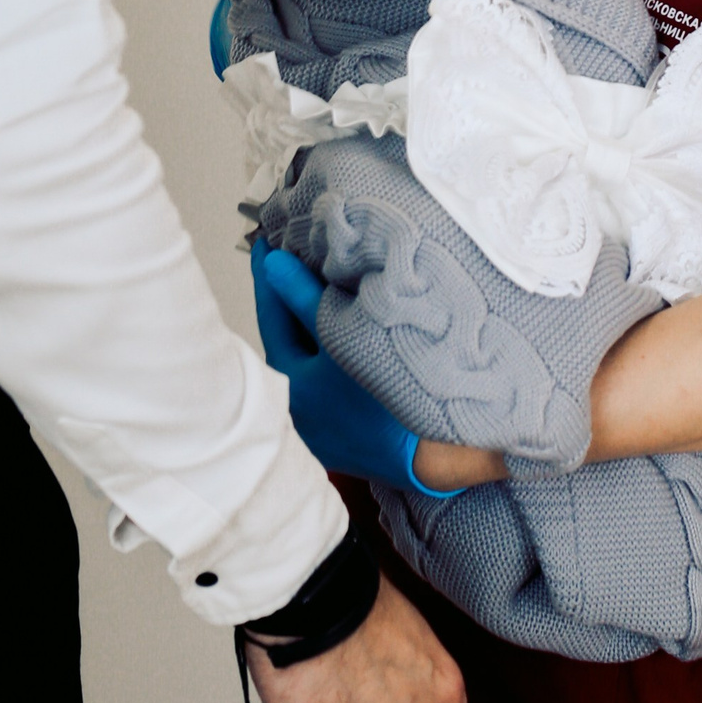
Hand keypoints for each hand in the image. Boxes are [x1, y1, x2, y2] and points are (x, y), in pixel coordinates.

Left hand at [251, 240, 437, 494]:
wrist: (436, 460)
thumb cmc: (387, 401)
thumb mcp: (343, 336)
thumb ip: (305, 298)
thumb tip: (275, 265)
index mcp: (287, 386)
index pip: (271, 318)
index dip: (269, 277)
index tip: (265, 243)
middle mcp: (296, 408)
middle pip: (291, 337)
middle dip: (293, 296)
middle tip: (292, 254)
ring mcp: (322, 423)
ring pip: (313, 356)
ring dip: (316, 321)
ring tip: (322, 281)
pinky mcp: (348, 430)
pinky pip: (332, 376)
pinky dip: (335, 347)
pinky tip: (350, 327)